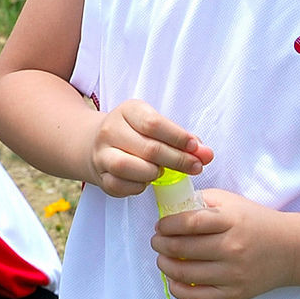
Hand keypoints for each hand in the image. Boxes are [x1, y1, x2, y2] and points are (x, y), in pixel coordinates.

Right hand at [89, 99, 213, 197]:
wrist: (93, 142)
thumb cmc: (134, 132)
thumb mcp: (154, 124)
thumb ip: (180, 137)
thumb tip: (205, 153)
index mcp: (127, 111)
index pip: (154, 124)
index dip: (178, 137)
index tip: (197, 148)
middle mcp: (110, 130)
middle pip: (148, 148)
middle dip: (177, 160)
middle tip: (196, 167)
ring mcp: (101, 154)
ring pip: (127, 168)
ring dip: (153, 173)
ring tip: (163, 172)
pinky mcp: (98, 176)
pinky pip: (119, 186)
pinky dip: (137, 187)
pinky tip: (147, 182)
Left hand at [150, 189, 299, 298]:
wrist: (289, 249)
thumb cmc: (256, 222)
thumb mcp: (233, 202)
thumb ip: (204, 201)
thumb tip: (172, 209)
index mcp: (232, 221)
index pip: (190, 222)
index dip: (168, 225)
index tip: (160, 225)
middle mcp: (232, 247)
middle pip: (183, 248)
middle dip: (162, 244)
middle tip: (156, 241)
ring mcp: (233, 274)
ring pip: (185, 273)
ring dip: (165, 265)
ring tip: (162, 259)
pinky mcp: (234, 294)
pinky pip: (197, 297)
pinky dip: (178, 290)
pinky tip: (173, 280)